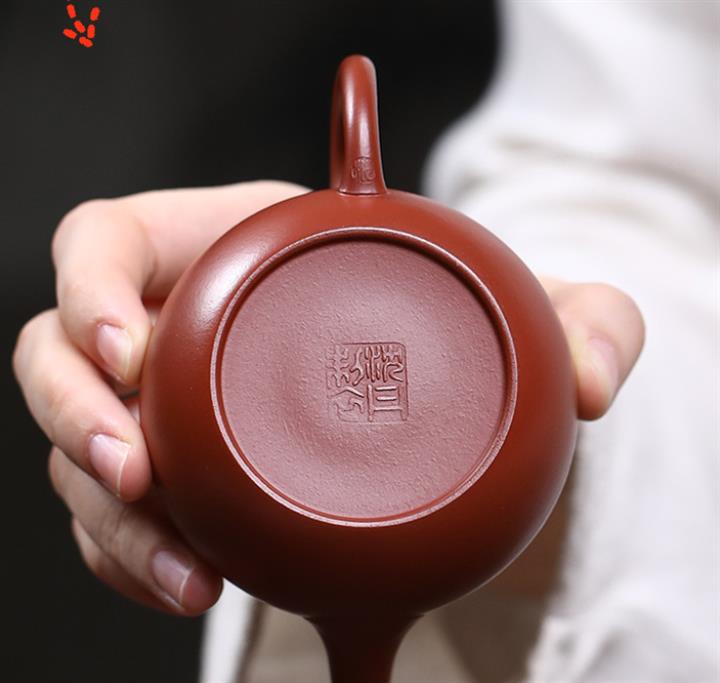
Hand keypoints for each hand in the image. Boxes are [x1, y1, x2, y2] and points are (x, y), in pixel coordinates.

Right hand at [12, 182, 643, 615]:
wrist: (428, 388)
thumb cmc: (447, 319)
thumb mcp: (515, 303)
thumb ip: (577, 320)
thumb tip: (597, 380)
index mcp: (222, 246)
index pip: (105, 239)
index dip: (89, 284)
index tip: (127, 341)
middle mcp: (173, 326)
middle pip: (58, 355)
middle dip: (77, 414)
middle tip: (136, 469)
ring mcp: (162, 407)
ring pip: (78, 454)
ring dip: (108, 519)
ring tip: (183, 568)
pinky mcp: (175, 477)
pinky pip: (118, 520)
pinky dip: (137, 561)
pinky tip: (192, 585)